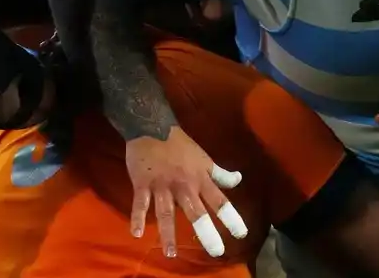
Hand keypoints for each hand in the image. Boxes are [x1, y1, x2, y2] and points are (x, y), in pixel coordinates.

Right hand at [124, 127, 248, 257]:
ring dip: (168, 233)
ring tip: (170, 254)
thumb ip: (219, 173)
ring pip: (166, 212)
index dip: (231, 217)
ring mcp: (162, 186)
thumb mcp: (203, 157)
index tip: (242, 234)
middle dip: (206, 231)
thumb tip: (238, 181)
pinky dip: (137, 217)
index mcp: (200, 179)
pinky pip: (140, 203)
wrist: (152, 126)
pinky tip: (137, 234)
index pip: (220, 201)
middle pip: (196, 211)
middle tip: (216, 251)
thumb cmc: (180, 144)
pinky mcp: (142, 184)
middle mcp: (184, 185)